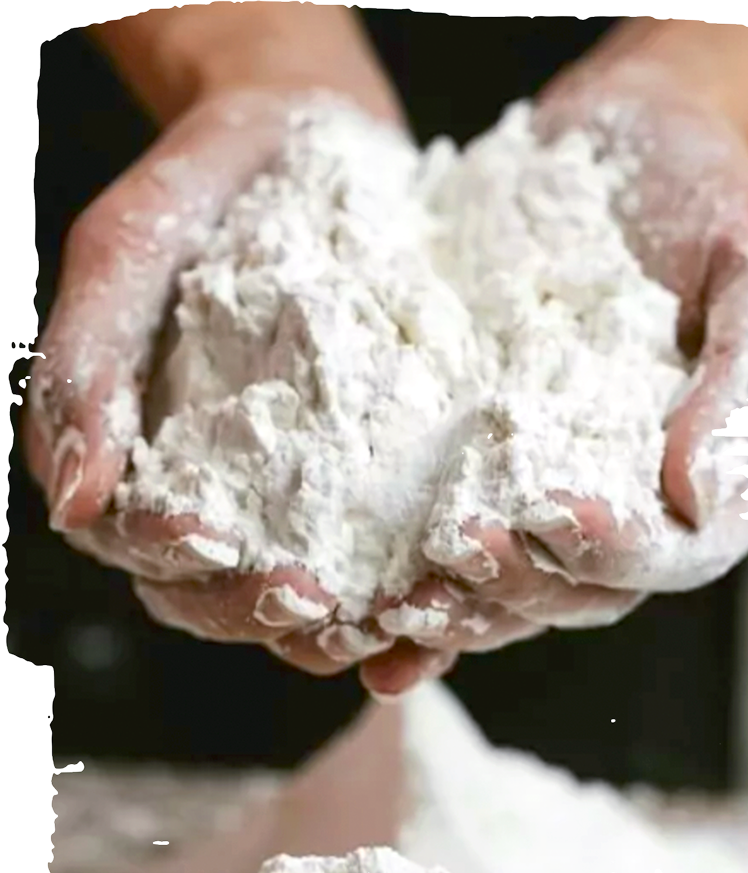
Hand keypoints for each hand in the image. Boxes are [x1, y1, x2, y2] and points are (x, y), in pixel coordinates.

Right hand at [25, 84, 441, 681]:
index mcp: (139, 454)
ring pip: (297, 596)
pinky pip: (377, 551)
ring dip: (335, 626)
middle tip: (315, 604)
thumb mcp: (127, 251)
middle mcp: (211, 489)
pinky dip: (400, 588)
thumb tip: (73, 498)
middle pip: (214, 592)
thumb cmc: (202, 188)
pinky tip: (439, 592)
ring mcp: (290, 491)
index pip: (133, 539)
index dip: (163, 555)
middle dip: (257, 609)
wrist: (305, 136)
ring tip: (387, 619)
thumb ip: (86, 363)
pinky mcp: (363, 475)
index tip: (209, 540)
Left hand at [360, 61, 747, 695]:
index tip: (558, 512)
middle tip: (450, 559)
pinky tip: (343, 594)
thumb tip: (698, 501)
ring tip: (384, 609)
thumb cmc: (706, 193)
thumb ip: (741, 384)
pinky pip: (432, 524)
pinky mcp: (470, 453)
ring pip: (498, 579)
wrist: (616, 136)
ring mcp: (537, 482)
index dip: (615, 550)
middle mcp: (616, 499)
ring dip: (445, 605)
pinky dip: (394, 566)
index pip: (666, 550)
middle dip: (510, 585)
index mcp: (697, 473)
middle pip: (570, 587)